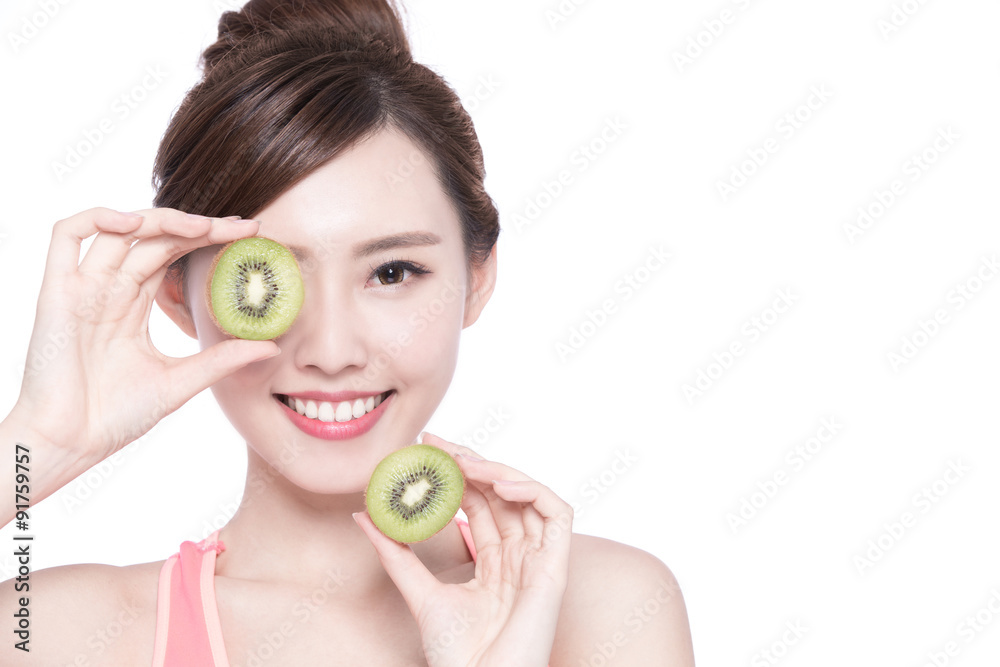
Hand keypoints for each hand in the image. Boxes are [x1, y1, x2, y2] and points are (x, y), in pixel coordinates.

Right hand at [12, 207, 278, 469]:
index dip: (209, 238)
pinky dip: (98, 218)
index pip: (174, 254)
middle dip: (199, 227)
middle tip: (241, 227)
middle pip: (155, 237)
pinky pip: (66, 236)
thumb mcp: (181, 381)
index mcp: (133, 304)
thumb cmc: (116, 417)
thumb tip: (273, 348)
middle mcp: (109, 289)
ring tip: (202, 228)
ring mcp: (83, 287)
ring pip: (118, 229)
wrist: (71, 444)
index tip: (250, 234)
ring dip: (160, 219)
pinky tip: (134, 224)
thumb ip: (222, 359)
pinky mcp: (56, 292)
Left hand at [355, 432, 573, 666]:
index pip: (477, 501)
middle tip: (435, 442)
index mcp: (494, 561)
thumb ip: (395, 554)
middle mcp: (519, 554)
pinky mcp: (556, 566)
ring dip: (497, 470)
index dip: (455, 471)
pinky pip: (559, 513)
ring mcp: (539, 559)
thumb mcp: (419, 593)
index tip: (423, 449)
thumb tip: (363, 515)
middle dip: (470, 460)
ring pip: (528, 495)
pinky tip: (498, 485)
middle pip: (500, 492)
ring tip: (462, 461)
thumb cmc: (459, 656)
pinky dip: (532, 490)